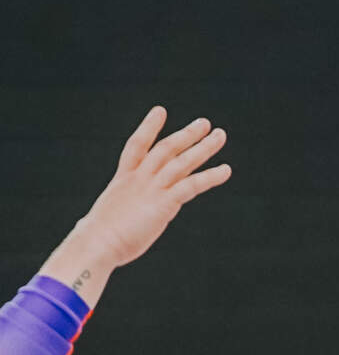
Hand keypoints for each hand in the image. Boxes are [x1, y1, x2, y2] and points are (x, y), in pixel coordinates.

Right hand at [41, 109, 232, 296]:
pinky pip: (191, 185)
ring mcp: (152, 189)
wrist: (96, 244)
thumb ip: (109, 216)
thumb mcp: (105, 219)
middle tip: (205, 123)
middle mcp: (138, 179)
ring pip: (181, 162)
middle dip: (186, 135)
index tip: (160, 111)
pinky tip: (226, 170)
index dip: (149, 127)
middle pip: (165, 149)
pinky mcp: (164, 204)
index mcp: (123, 180)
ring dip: (203, 147)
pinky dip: (210, 177)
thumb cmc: (97, 239)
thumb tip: (97, 226)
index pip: (136, 146)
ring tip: (220, 135)